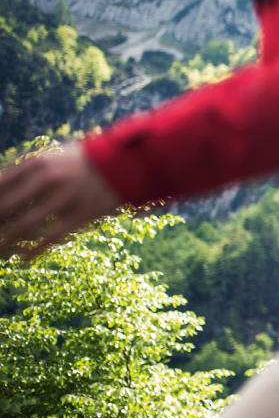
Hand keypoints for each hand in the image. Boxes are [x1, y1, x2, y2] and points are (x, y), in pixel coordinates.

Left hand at [0, 144, 121, 259]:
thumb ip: (26, 171)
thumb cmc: (83, 162)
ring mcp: (66, 196)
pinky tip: (24, 258)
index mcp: (37, 163)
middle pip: (5, 207)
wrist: (127, 162)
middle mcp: (47, 178)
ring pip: (24, 226)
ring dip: (6, 242)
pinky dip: (34, 250)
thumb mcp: (53, 158)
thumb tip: (0, 189)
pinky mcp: (84, 213)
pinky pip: (52, 236)